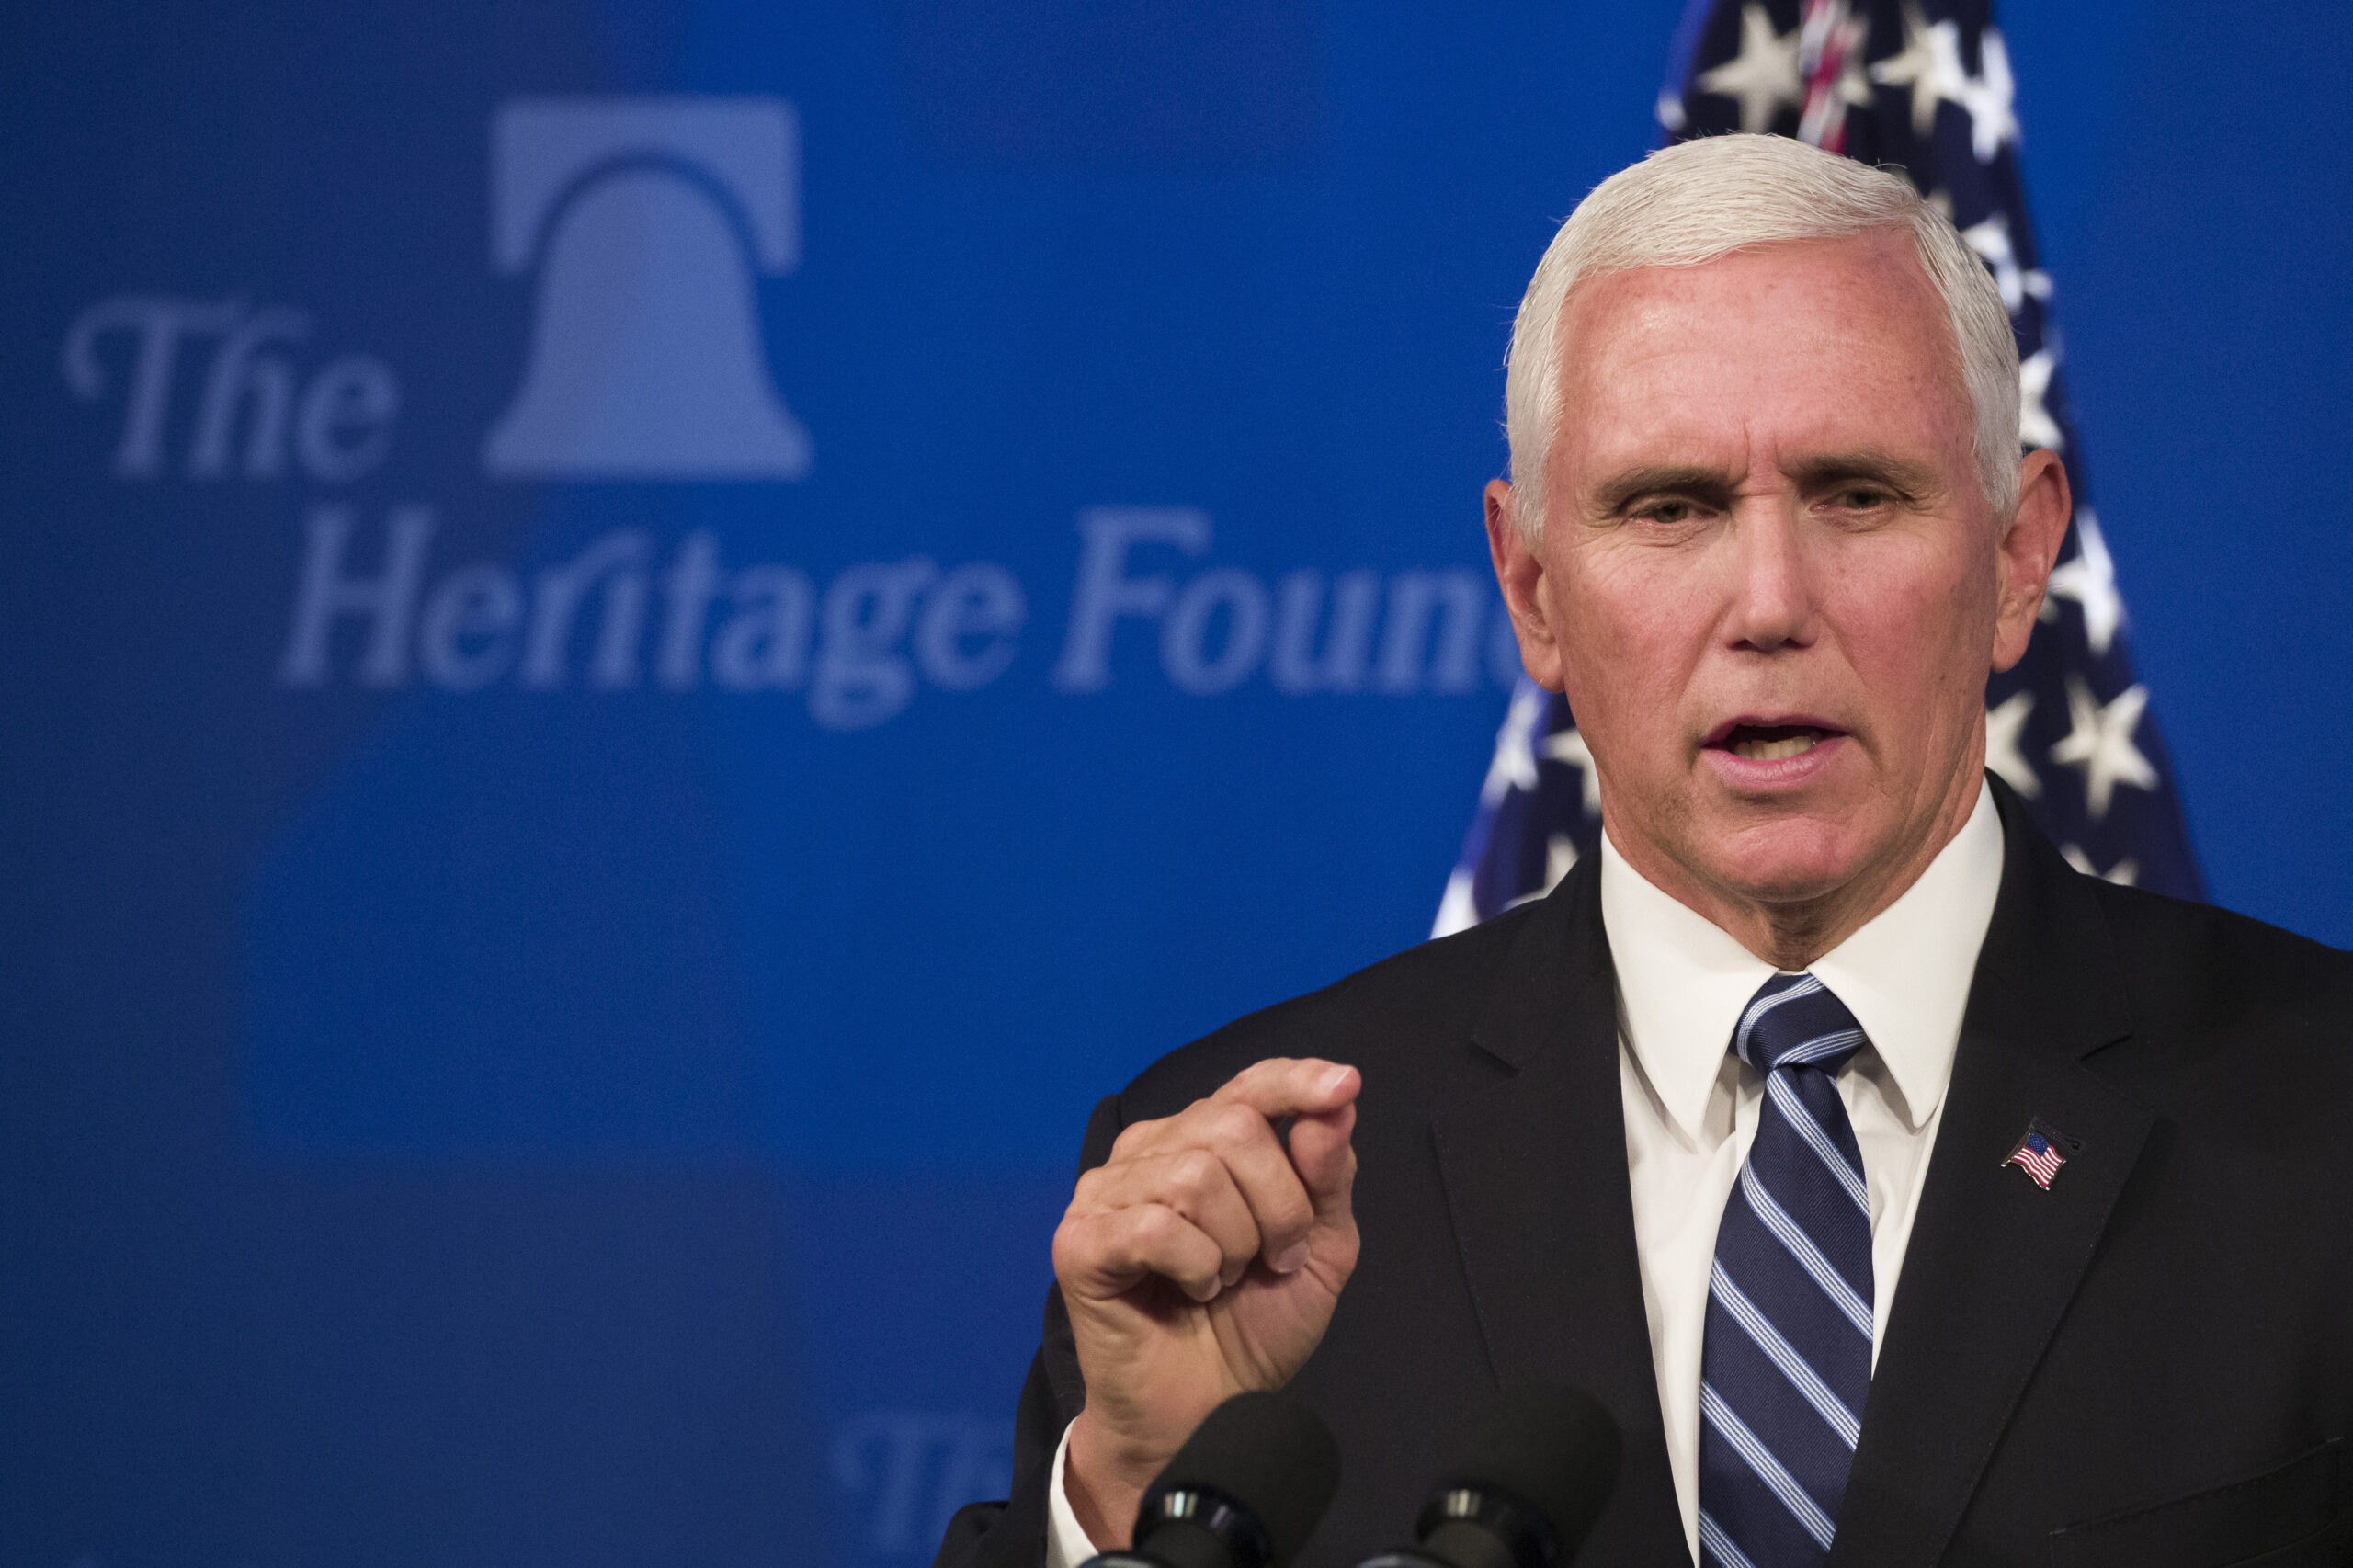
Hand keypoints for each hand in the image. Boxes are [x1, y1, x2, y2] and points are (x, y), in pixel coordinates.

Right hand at [1051, 1057, 1360, 1546]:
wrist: (1210, 1414)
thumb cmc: (1253, 1328)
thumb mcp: (1316, 1250)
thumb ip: (1325, 1177)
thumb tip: (1336, 1103)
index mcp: (1202, 1141)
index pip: (1249, 1085)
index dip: (1296, 1080)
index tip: (1343, 1084)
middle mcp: (1148, 1151)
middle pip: (1233, 1128)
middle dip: (1279, 1205)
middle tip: (1272, 1261)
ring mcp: (1107, 1193)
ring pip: (1196, 1177)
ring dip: (1235, 1244)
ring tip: (1224, 1281)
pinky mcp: (1080, 1241)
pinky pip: (1156, 1227)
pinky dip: (1195, 1266)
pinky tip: (1191, 1292)